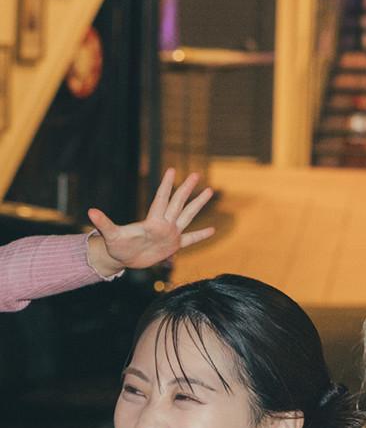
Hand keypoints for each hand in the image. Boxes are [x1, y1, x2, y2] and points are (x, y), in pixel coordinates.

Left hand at [86, 168, 215, 275]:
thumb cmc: (116, 246)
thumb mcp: (111, 235)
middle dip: (187, 188)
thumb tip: (90, 212)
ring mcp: (170, 234)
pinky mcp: (174, 246)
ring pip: (188, 215)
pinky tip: (213, 230)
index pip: (161, 199)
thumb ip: (104, 222)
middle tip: (196, 174)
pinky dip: (200, 235)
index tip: (172, 170)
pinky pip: (191, 239)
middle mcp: (164, 224)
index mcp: (152, 221)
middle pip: (178, 202)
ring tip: (209, 190)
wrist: (122, 258)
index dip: (166, 185)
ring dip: (198, 204)